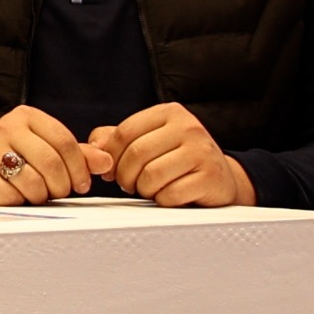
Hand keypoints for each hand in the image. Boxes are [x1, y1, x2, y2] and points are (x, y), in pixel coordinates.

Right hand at [0, 105, 115, 205]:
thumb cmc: (17, 164)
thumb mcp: (49, 153)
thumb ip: (80, 156)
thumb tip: (106, 162)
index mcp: (27, 116)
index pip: (65, 141)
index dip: (79, 168)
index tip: (82, 184)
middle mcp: (5, 127)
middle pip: (50, 162)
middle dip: (61, 185)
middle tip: (58, 193)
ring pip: (32, 181)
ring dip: (40, 196)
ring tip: (35, 194)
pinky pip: (11, 195)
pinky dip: (18, 202)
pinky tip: (14, 196)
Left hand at [86, 103, 255, 207]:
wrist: (220, 179)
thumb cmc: (176, 160)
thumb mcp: (148, 141)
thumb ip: (116, 139)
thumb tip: (93, 147)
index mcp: (169, 113)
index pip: (124, 133)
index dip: (111, 157)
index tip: (112, 171)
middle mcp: (189, 127)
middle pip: (136, 155)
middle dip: (125, 177)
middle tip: (130, 185)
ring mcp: (202, 151)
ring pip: (151, 176)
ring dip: (144, 190)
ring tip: (151, 189)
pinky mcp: (211, 177)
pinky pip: (170, 194)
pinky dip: (163, 200)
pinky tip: (169, 196)